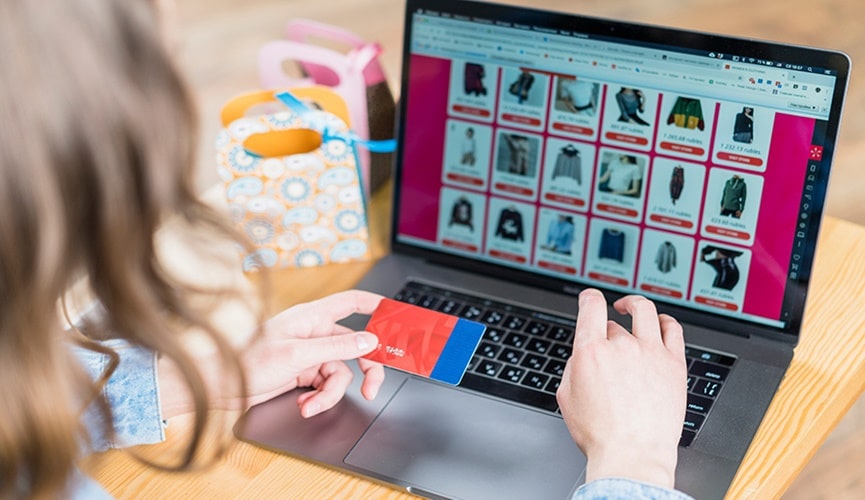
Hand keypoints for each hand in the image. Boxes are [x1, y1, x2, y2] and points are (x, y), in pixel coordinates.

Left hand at [160, 290, 384, 418]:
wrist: (221, 386)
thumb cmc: (248, 360)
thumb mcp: (298, 355)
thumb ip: (337, 347)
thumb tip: (369, 340)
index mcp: (313, 316)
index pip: (353, 302)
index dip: (377, 306)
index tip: (398, 316)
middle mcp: (314, 333)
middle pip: (355, 346)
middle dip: (365, 369)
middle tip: (372, 388)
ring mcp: (310, 355)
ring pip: (341, 373)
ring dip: (330, 393)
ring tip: (312, 404)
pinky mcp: (304, 374)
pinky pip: (325, 386)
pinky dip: (318, 399)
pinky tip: (305, 404)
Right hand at [556, 289, 686, 488]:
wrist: (632, 455)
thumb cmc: (600, 434)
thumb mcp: (566, 397)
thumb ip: (573, 367)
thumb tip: (583, 355)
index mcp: (591, 351)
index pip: (591, 307)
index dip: (589, 297)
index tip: (590, 298)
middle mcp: (622, 346)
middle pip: (614, 323)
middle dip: (608, 331)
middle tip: (608, 345)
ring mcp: (651, 352)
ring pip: (645, 312)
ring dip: (635, 305)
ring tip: (632, 307)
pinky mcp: (674, 364)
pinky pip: (673, 329)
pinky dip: (665, 320)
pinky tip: (660, 322)